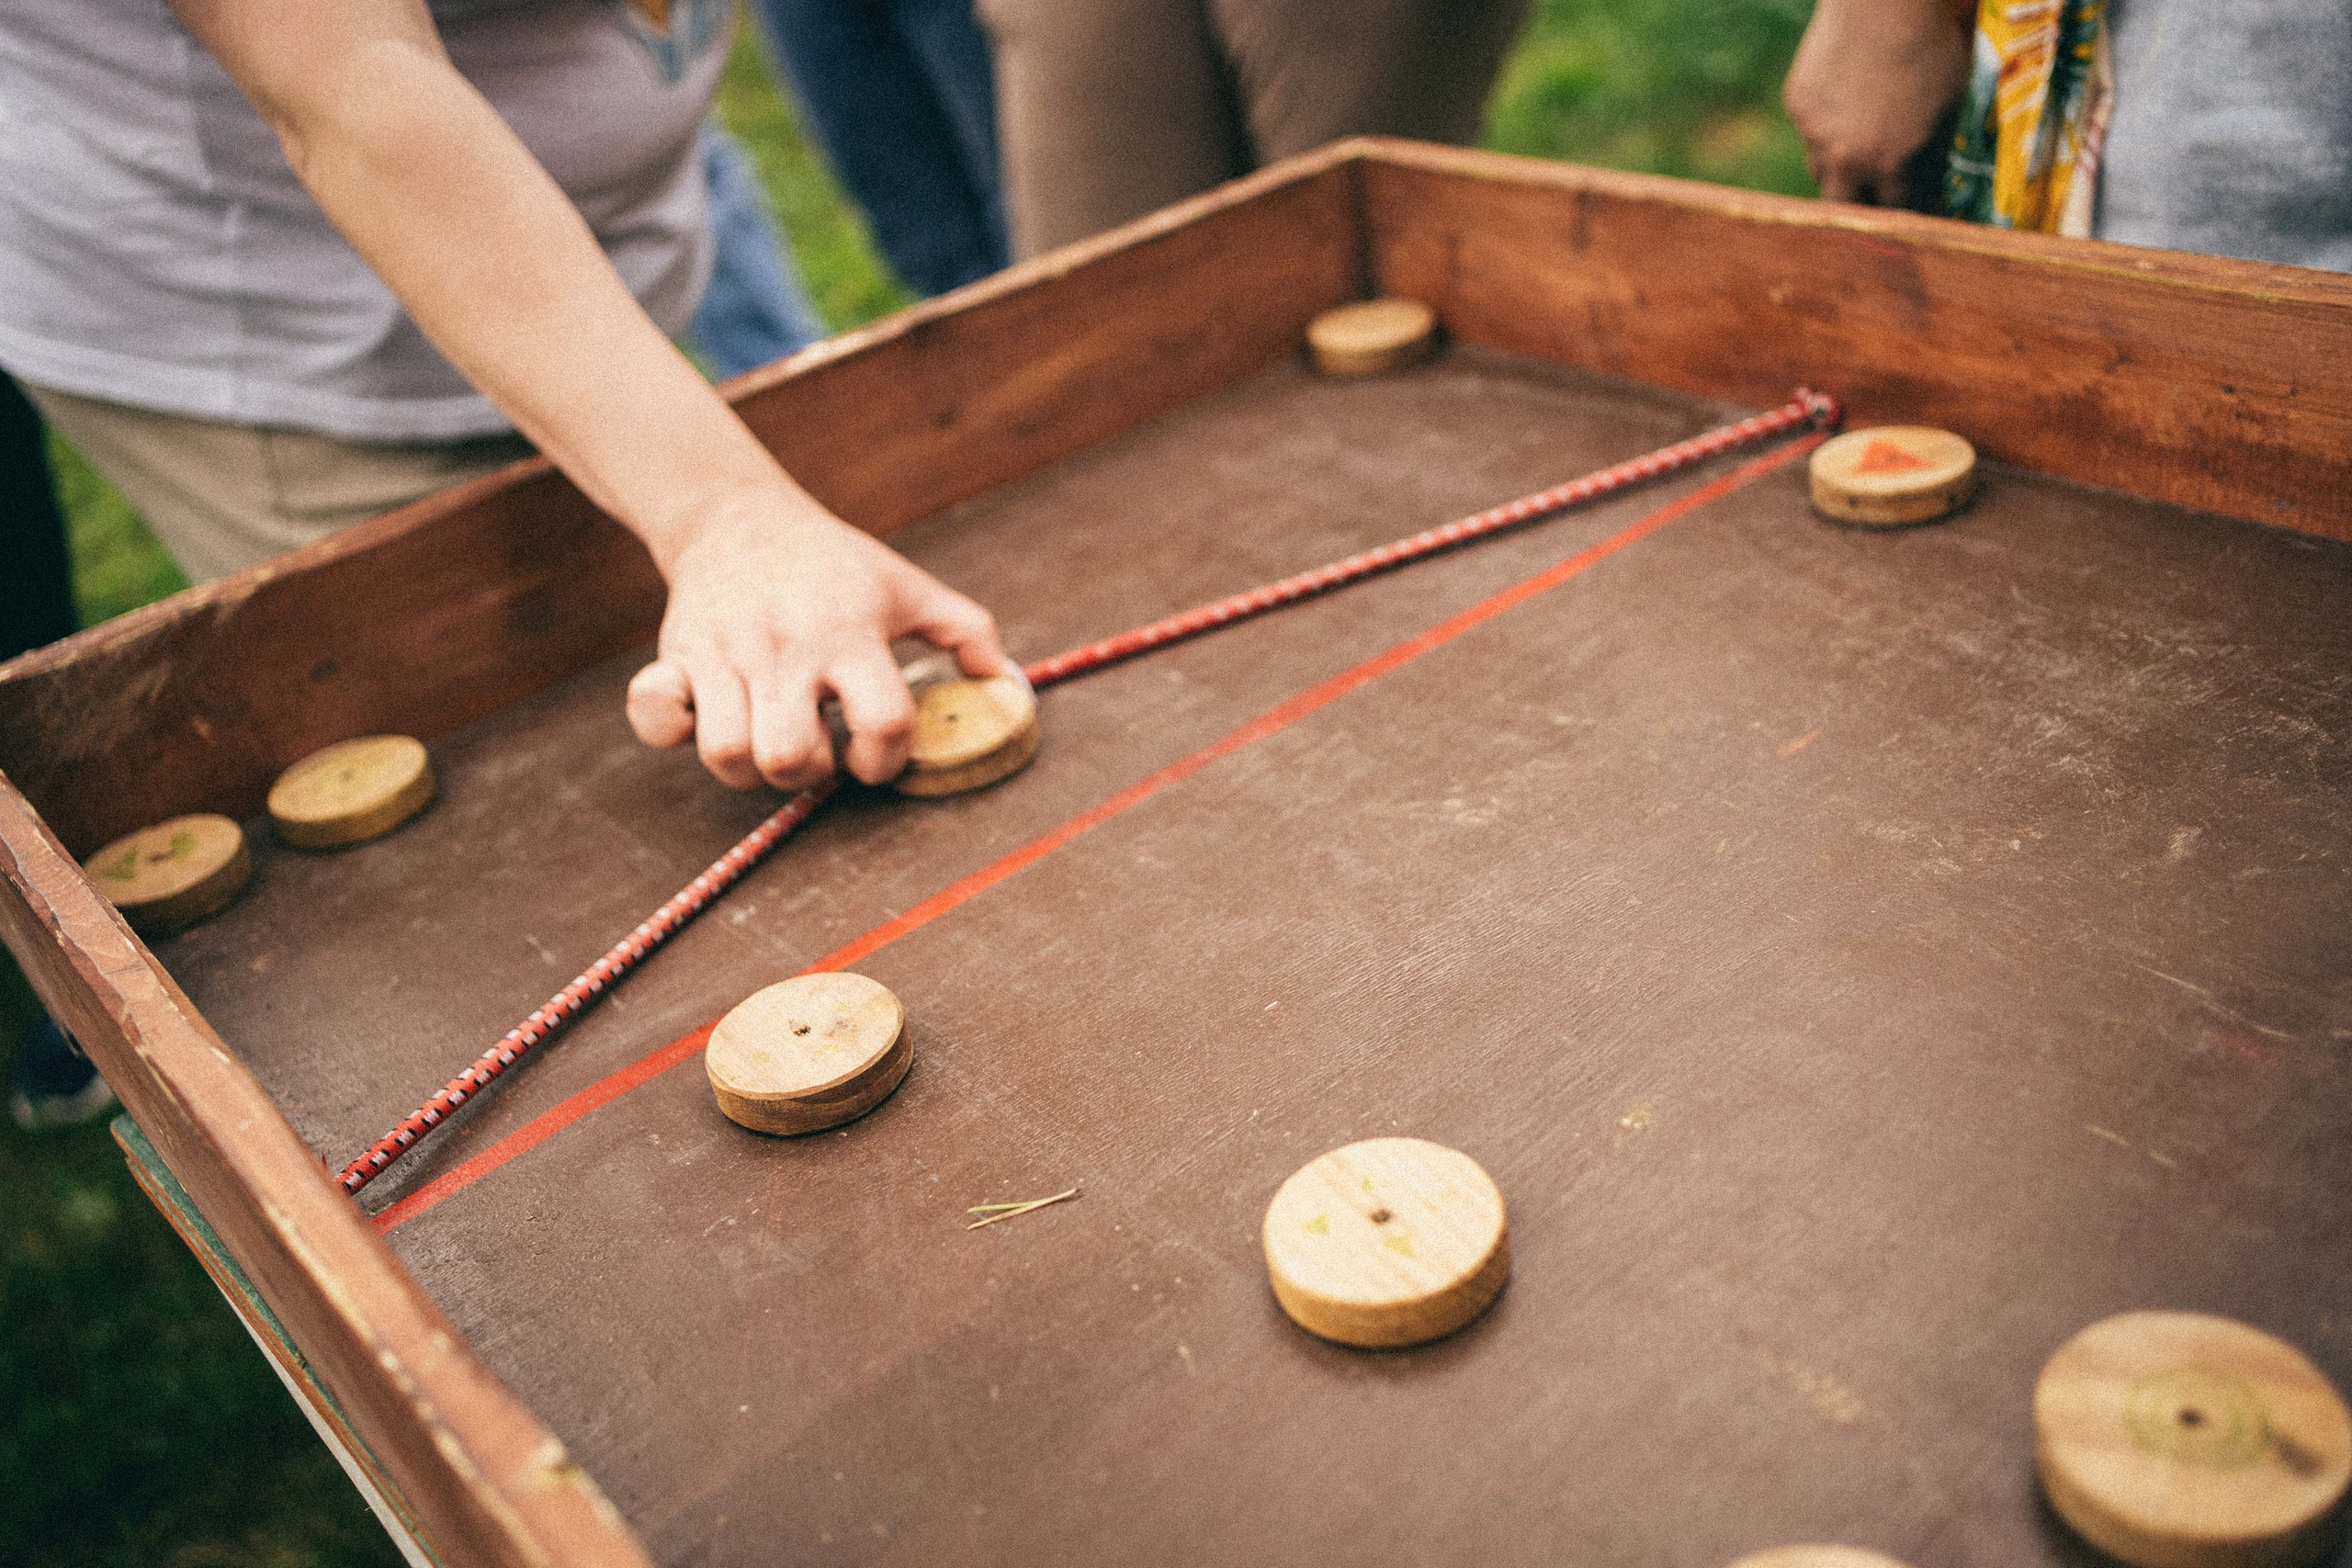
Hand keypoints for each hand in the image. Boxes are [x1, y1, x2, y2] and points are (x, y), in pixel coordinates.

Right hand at [625, 485, 1005, 790]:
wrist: (739, 516)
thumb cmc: (835, 564)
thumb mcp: (907, 587)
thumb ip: (966, 631)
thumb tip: (1003, 683)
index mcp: (849, 634)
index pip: (884, 722)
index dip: (888, 758)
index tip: (873, 753)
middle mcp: (786, 648)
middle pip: (791, 757)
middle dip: (812, 773)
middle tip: (819, 748)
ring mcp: (724, 653)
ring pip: (728, 755)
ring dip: (752, 767)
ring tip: (771, 738)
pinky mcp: (674, 656)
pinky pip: (654, 715)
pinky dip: (668, 731)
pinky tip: (700, 718)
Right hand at [1784, 0, 1974, 209]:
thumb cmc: (1934, 43)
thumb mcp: (1950, 106)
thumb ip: (1932, 155)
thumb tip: (1926, 187)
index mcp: (1892, 164)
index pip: (1895, 216)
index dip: (1906, 218)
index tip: (1913, 217)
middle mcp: (1847, 159)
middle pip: (1845, 212)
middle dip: (1863, 209)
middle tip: (1880, 198)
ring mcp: (1815, 134)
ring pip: (1822, 174)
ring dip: (1840, 172)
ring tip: (1861, 147)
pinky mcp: (1798, 106)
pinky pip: (1810, 135)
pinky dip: (1827, 130)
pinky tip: (1846, 102)